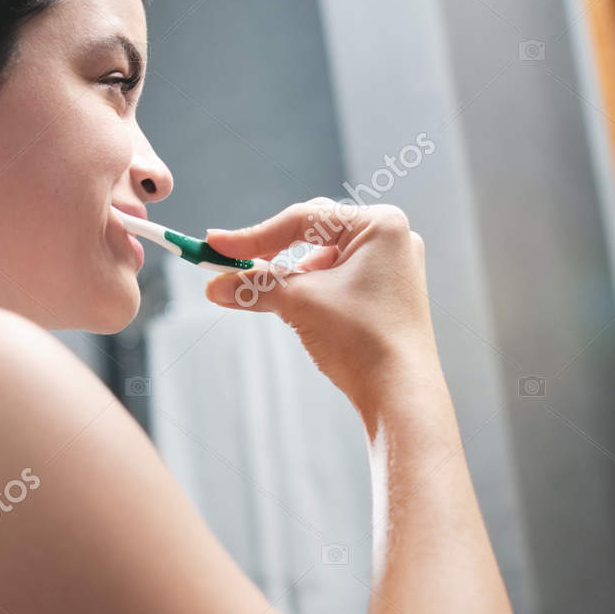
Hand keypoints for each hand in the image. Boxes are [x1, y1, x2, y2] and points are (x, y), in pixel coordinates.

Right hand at [202, 200, 437, 414]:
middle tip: (230, 263)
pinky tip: (290, 305)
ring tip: (259, 291)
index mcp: (379, 224)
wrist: (399, 394)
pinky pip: (338, 280)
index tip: (216, 245)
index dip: (254, 235)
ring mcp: (390, 268)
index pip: (303, 219)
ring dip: (288, 274)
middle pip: (314, 232)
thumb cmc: (363, 339)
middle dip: (270, 251)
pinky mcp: (385, 296)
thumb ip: (254, 286)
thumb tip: (215, 286)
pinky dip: (309, 290)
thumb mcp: (299, 303)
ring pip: (323, 259)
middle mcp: (390, 239)